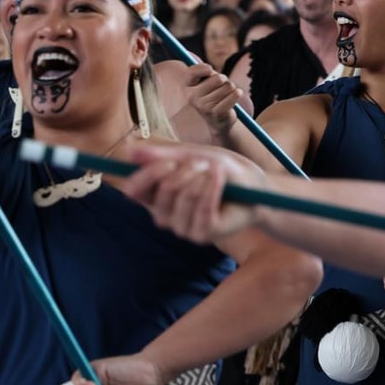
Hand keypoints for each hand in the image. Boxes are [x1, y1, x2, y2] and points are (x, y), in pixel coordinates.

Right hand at [122, 142, 264, 242]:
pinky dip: (212, 187)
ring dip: (202, 177)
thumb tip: (129, 150)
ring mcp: (183, 227)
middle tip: (202, 162)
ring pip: (184, 196)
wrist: (254, 186)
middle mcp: (166, 216)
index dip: (147, 175)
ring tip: (216, 171)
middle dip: (185, 169)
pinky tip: (220, 177)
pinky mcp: (203, 234)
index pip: (135, 191)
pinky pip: (202, 207)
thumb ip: (162, 155)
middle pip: (163, 190)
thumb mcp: (191, 156)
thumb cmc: (221, 171)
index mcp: (157, 196)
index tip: (168, 161)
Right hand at [183, 64, 241, 139]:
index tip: (210, 70)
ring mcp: (204, 106)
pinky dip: (238, 94)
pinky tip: (234, 98)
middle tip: (221, 87)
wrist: (218, 121)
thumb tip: (200, 62)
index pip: (193, 71)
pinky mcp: (217, 113)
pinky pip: (234, 95)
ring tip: (226, 96)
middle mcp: (192, 97)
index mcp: (187, 87)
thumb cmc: (212, 95)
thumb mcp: (205, 82)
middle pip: (218, 78)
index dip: (204, 68)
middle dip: (224, 80)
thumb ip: (202, 70)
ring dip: (232, 88)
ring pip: (228, 86)